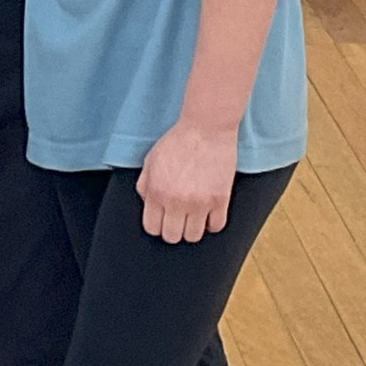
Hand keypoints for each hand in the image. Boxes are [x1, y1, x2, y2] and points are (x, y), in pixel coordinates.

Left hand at [137, 121, 237, 243]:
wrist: (206, 128)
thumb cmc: (178, 141)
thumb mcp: (151, 160)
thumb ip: (145, 184)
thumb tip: (147, 203)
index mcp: (156, 192)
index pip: (152, 228)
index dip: (157, 226)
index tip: (163, 220)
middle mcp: (176, 201)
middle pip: (172, 236)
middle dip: (174, 230)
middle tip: (179, 219)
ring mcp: (199, 203)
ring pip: (194, 236)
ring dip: (193, 228)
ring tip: (194, 217)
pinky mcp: (220, 200)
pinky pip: (217, 226)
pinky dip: (213, 223)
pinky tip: (209, 213)